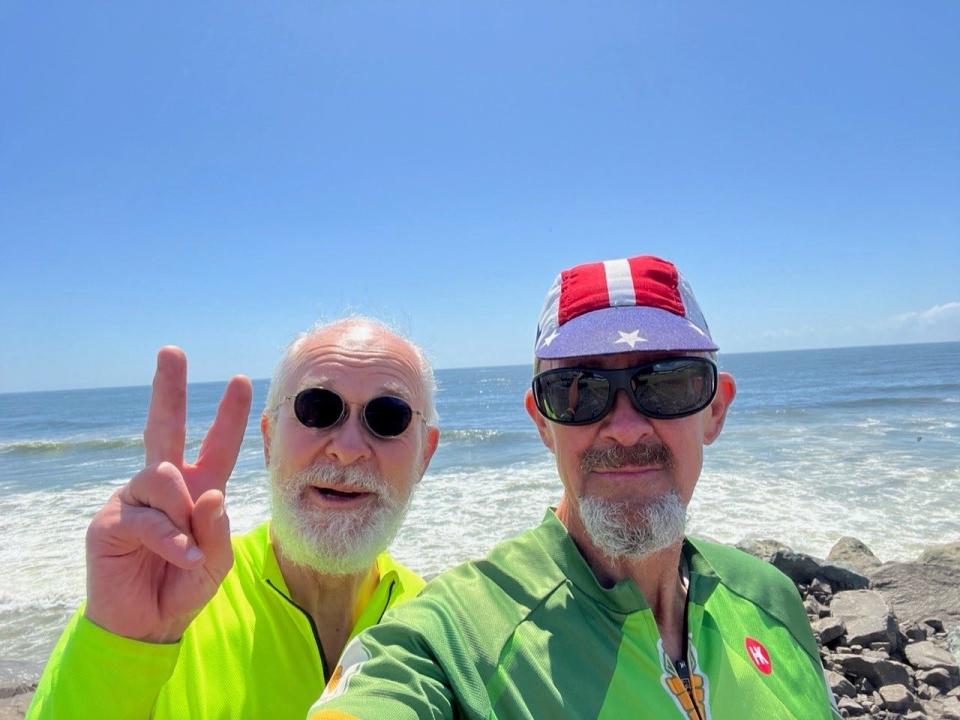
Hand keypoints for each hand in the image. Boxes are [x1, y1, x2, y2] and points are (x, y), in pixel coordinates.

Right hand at [84, 347, 252, 642]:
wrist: (148, 625)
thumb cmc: (184, 586)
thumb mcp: (217, 559)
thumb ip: (218, 527)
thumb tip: (208, 493)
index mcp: (196, 487)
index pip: (215, 445)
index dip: (229, 415)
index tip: (242, 381)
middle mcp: (164, 485)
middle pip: (164, 426)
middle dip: (168, 387)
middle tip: (172, 351)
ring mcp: (135, 498)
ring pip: (165, 475)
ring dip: (183, 513)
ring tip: (187, 549)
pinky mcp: (112, 520)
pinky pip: (150, 516)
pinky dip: (172, 540)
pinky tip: (183, 558)